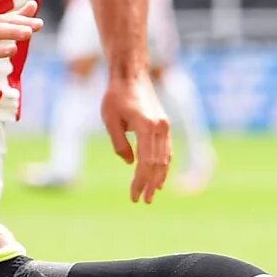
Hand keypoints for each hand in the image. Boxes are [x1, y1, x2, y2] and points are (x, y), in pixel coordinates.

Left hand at [102, 71, 172, 203]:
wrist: (131, 75)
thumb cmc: (116, 96)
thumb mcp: (110, 121)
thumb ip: (119, 144)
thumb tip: (129, 163)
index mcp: (146, 127)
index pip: (145, 162)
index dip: (140, 182)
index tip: (133, 196)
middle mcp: (160, 128)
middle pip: (158, 164)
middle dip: (150, 184)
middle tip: (143, 201)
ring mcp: (164, 126)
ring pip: (165, 158)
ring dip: (159, 177)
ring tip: (152, 193)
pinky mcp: (164, 124)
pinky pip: (166, 150)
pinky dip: (164, 165)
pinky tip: (159, 176)